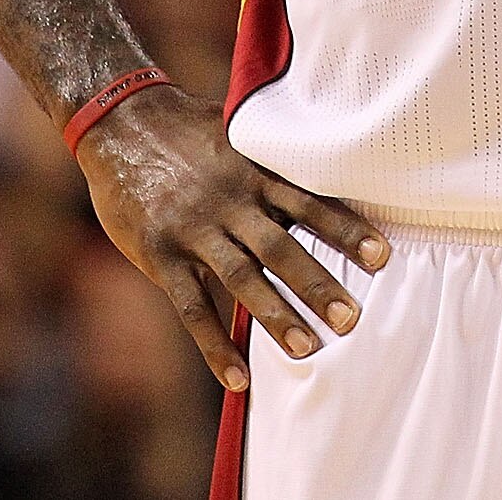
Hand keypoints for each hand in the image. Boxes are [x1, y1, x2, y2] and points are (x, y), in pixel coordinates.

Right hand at [77, 83, 388, 390]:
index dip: (345, 229)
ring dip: (276, 316)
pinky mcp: (159, 254)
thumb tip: (327, 163)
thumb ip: (274, 160)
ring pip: (242, 280)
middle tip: (352, 318)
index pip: (309, 203)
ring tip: (308, 349)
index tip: (381, 255)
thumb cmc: (188, 128)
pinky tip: (238, 379)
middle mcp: (230, 202)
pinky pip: (193, 307)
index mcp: (254, 171)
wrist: (120, 121)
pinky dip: (215, 345)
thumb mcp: (238, 133)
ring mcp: (194, 230)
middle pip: (281, 248)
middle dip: (318, 284)